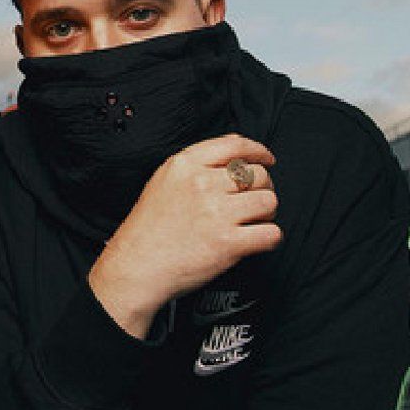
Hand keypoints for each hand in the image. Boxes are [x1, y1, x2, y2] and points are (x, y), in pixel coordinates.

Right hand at [88, 134, 280, 338]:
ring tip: (251, 222)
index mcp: (185, 165)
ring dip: (266, 213)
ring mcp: (216, 212)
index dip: (258, 151)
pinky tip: (253, 240)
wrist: (137, 265)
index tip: (266, 159)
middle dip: (262, 187)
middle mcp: (202, 184)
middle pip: (258, 174)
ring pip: (269, 201)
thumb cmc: (149, 227)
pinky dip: (269, 238)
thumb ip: (197, 164)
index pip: (235, 145)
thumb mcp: (164, 180)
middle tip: (253, 201)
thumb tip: (235, 151)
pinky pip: (271, 233)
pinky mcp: (228, 242)